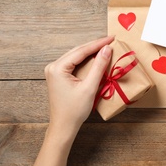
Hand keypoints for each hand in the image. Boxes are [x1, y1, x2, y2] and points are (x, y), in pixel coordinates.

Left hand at [32, 36, 113, 165]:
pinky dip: (86, 60)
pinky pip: (74, 63)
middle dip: (95, 46)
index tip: (111, 38)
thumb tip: (107, 49)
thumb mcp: (89, 87)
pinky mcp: (59, 76)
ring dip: (91, 52)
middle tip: (111, 40)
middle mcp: (54, 66)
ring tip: (106, 46)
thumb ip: (99, 66)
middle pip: (78, 51)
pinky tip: (96, 57)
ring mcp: (55, 71)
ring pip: (76, 56)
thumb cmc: (75, 110)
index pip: (81, 51)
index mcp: (58, 68)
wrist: (64, 126)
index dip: (98, 44)